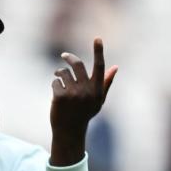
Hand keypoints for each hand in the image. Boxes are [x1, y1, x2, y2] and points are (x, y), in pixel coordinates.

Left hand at [49, 37, 117, 165]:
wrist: (69, 132)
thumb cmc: (84, 115)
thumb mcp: (97, 100)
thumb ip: (105, 83)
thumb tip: (115, 67)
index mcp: (97, 90)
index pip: (99, 67)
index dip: (99, 52)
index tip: (97, 38)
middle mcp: (86, 90)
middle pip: (78, 65)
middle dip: (69, 58)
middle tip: (64, 56)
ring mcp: (73, 94)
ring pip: (64, 73)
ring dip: (59, 74)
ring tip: (59, 79)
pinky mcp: (60, 97)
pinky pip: (55, 82)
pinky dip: (55, 85)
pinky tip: (56, 94)